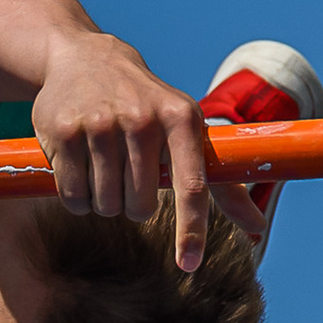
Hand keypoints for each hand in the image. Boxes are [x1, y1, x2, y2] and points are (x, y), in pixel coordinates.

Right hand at [30, 36, 217, 273]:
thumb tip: (257, 229)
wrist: (86, 58)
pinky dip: (76, 198)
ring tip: (102, 166)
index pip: (192, 186)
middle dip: (133, 205)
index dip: (191, 229)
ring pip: (105, 205)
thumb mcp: (187, 129)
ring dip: (103, 201)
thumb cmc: (147, 104)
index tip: (189, 265)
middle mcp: (142, 119)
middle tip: (128, 175)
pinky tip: (78, 168)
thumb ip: (222, 183)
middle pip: (140, 207)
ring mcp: (100, 123)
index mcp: (181, 118)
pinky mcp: (64, 131)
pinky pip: (73, 196)